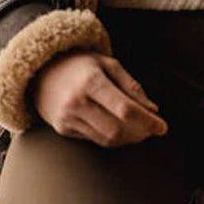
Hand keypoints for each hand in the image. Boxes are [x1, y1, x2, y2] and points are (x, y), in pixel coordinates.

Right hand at [29, 50, 168, 146]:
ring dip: (128, 139)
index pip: (125, 108)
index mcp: (90, 80)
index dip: (147, 121)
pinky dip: (111, 138)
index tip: (162, 126)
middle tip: (151, 129)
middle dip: (139, 133)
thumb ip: (131, 85)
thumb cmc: (79, 64)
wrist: (41, 70)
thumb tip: (153, 109)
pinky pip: (94, 140)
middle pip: (117, 129)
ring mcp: (67, 117)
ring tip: (139, 130)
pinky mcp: (62, 129)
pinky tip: (118, 129)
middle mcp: (76, 100)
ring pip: (107, 139)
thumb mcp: (107, 64)